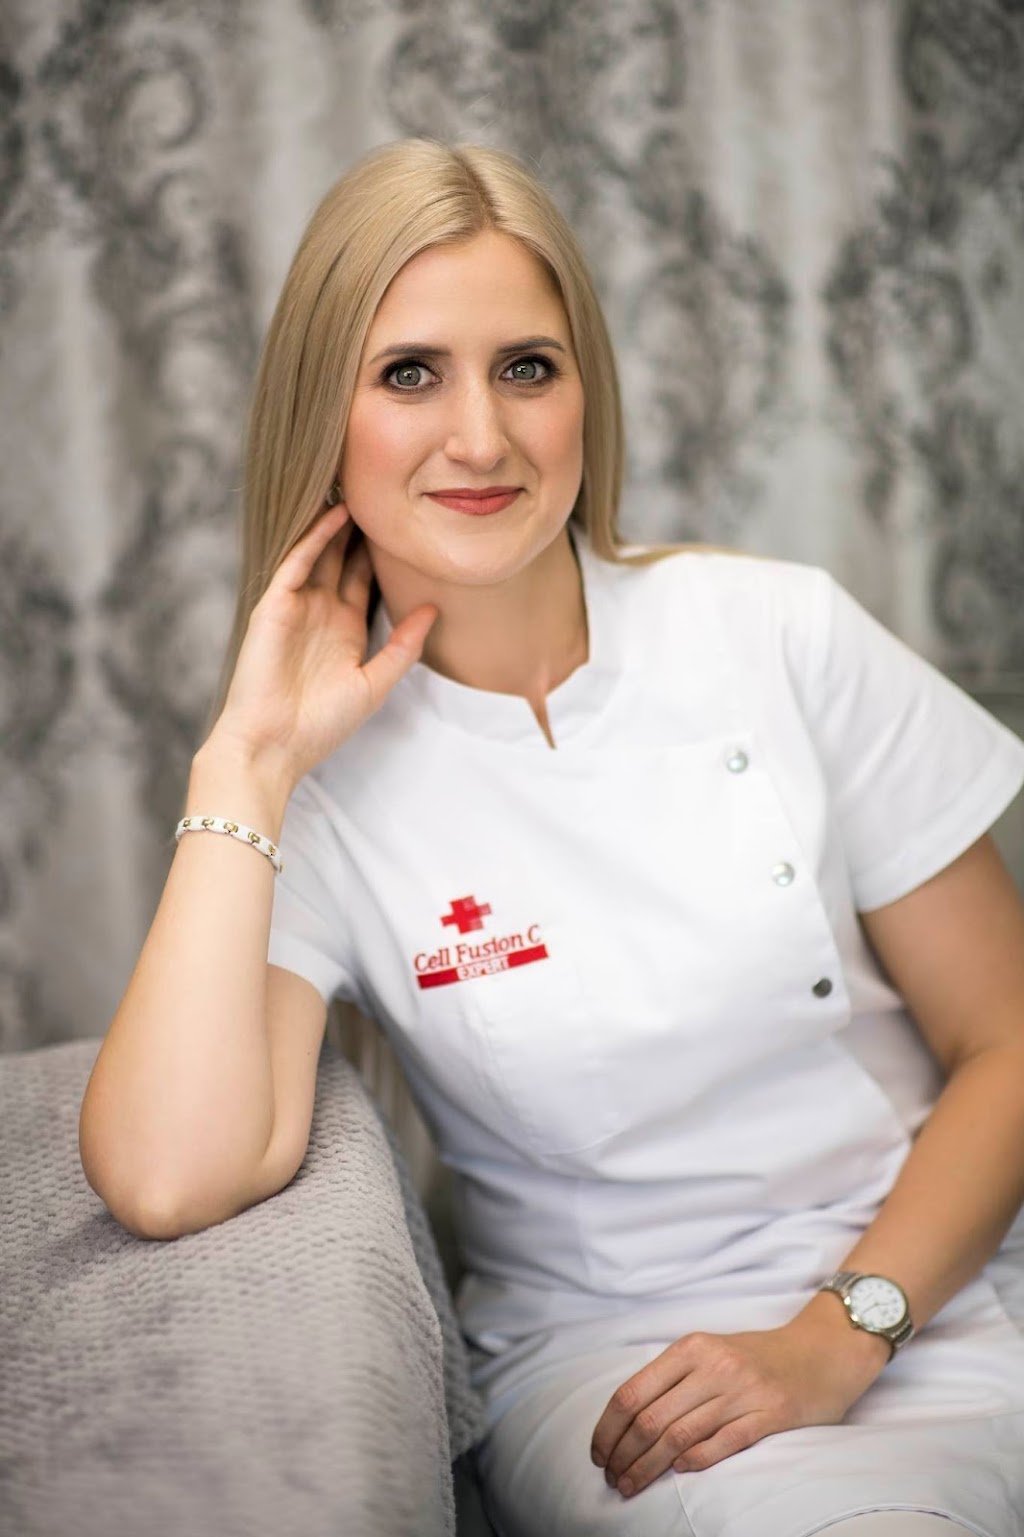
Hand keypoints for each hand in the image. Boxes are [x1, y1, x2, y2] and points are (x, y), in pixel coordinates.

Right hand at [209, 501, 437, 783]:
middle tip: (389, 487)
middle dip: (364, 526)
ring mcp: (298, 605)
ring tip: (364, 482)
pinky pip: (298, 561)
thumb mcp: (374, 683)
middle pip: (346, 557)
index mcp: (345, 630)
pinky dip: (317, 537)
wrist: (273, 745)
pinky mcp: (275, 604)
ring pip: (322, 551)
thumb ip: (403, 646)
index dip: (386, 552)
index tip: (414, 522)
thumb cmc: (322, 725)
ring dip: (340, 521)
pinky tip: (339, 512)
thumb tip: (435, 607)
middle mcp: (322, 611)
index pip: (368, 578)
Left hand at [589, 1313, 887, 1498]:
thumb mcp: (711, 1350)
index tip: (598, 1453)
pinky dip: (695, 1461)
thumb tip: (627, 1419)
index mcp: (692, 1347)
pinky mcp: (771, 1415)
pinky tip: (677, 1472)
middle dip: (624, 1455)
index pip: (633, 1391)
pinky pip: (723, 1443)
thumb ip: (675, 1377)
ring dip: (648, 1467)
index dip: (609, 1427)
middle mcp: (713, 1366)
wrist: (821, 1351)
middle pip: (651, 1419)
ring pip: (679, 1436)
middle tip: (612, 1478)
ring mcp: (742, 1391)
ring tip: (631, 1485)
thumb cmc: (758, 1357)